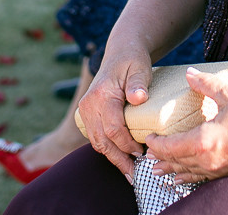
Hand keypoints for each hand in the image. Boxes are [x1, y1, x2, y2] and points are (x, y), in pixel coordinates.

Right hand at [75, 43, 155, 176]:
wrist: (119, 53)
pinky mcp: (87, 115)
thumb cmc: (132, 60)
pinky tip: (121, 158)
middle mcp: (89, 104)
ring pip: (97, 142)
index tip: (142, 153)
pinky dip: (108, 149)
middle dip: (119, 159)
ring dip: (113, 158)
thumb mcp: (140, 67)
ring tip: (129, 172)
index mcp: (101, 94)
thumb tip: (139, 98)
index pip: (113, 128)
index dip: (127, 144)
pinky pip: (96, 137)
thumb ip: (139, 82)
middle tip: (135, 174)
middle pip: (102, 140)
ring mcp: (85, 110)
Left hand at [144, 69, 227, 183]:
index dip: (155, 143)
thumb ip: (206, 84)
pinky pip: (201, 177)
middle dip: (160, 158)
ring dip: (171, 170)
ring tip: (158, 170)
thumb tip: (189, 73)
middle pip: (175, 162)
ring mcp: (219, 169)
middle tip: (147, 154)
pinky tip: (184, 176)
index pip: (169, 147)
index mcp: (205, 140)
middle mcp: (209, 159)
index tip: (148, 137)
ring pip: (187, 173)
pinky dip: (188, 176)